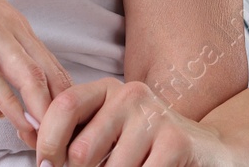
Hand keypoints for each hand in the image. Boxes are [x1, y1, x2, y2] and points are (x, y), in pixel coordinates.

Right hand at [0, 0, 73, 137]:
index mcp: (14, 26)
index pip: (49, 68)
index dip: (62, 101)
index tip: (70, 129)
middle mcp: (10, 26)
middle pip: (47, 74)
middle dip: (59, 113)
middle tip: (66, 145)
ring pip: (25, 73)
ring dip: (40, 110)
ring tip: (49, 141)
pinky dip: (5, 98)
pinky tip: (14, 117)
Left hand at [32, 77, 242, 166]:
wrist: (204, 150)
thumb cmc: (145, 148)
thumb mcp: (109, 134)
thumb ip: (78, 137)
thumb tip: (44, 160)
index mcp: (106, 89)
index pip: (63, 106)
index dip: (47, 141)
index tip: (47, 165)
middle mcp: (130, 94)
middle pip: (83, 149)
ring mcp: (154, 116)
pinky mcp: (175, 141)